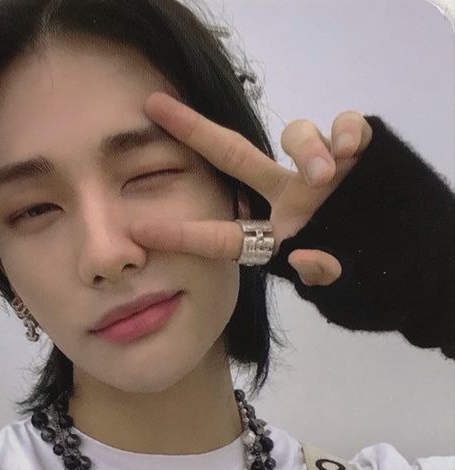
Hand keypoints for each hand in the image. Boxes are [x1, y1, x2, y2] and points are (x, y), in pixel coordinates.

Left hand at [130, 92, 372, 286]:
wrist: (409, 258)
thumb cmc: (364, 273)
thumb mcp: (340, 285)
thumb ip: (322, 275)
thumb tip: (307, 259)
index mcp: (274, 236)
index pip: (222, 234)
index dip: (184, 235)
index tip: (139, 233)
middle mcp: (288, 196)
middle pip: (235, 156)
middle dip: (195, 132)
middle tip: (155, 107)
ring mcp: (321, 170)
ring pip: (296, 135)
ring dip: (307, 147)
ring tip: (325, 172)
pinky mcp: (361, 151)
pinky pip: (348, 125)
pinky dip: (348, 131)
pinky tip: (353, 149)